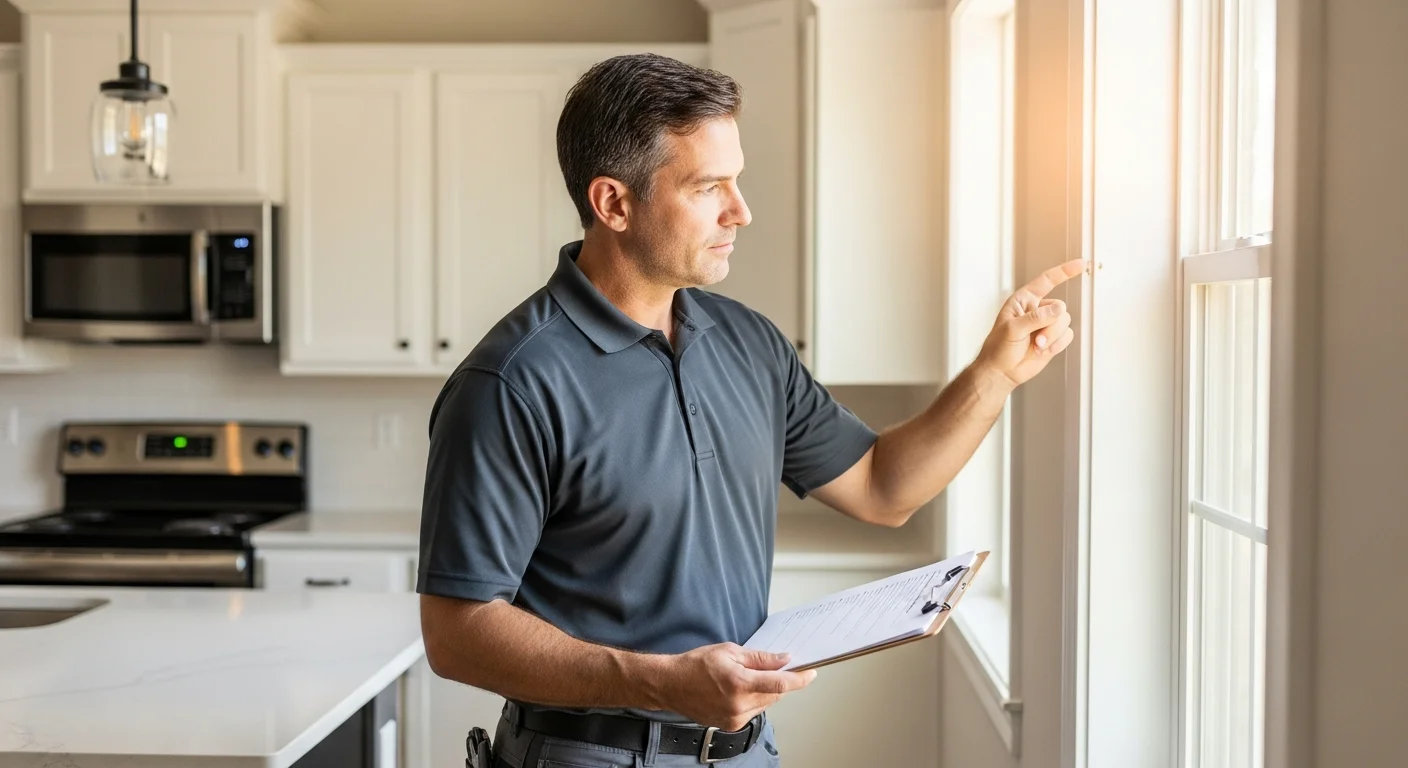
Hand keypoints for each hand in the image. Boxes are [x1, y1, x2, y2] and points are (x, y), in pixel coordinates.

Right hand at [662, 643, 816, 730]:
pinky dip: (755, 700)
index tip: (811, 673)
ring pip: (766, 704)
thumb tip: (783, 660)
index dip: (799, 679)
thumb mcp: (730, 651)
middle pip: (775, 694)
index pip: (780, 683)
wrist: (671, 685)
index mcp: (739, 683)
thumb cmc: (696, 665)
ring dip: (767, 691)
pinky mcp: (731, 725)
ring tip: (750, 678)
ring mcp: (735, 718)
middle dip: (780, 681)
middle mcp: (739, 705)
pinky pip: (754, 712)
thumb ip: (760, 658)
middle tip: (779, 667)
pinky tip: (741, 690)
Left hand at [976, 259, 1085, 387]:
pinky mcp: (1053, 338)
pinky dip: (1058, 345)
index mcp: (1024, 300)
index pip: (1046, 281)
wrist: (1002, 371)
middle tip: (1037, 340)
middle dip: (1051, 325)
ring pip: (1065, 322)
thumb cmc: (999, 348)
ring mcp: (1046, 324)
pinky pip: (1067, 335)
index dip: (1064, 271)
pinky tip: (1044, 351)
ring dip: (1053, 337)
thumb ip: (1036, 318)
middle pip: (1060, 307)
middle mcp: (1037, 310)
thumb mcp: (1013, 329)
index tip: (1081, 264)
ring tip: (1037, 347)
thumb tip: (1059, 309)